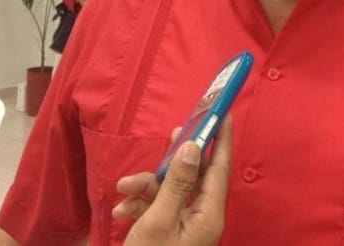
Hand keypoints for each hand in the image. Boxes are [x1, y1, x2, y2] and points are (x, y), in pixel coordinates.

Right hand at [113, 116, 231, 245]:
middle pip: (195, 175)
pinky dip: (140, 205)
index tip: (222, 112)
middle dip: (177, 157)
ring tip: (123, 187)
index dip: (221, 139)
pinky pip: (159, 207)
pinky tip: (121, 211)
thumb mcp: (159, 219)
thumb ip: (176, 183)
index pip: (220, 168)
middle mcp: (202, 217)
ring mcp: (186, 225)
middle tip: (173, 134)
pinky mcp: (170, 231)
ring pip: (171, 190)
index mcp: (209, 214)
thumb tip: (192, 147)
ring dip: (146, 186)